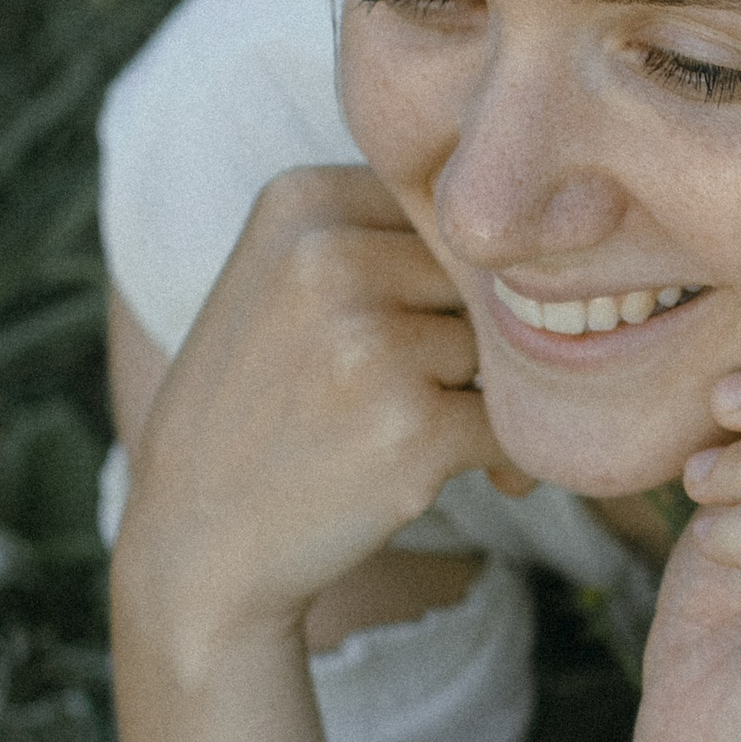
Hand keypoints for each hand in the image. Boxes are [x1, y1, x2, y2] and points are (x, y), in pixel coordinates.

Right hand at [116, 166, 522, 670]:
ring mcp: (372, 345)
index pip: (443, 209)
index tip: (410, 324)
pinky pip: (511, 422)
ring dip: (489, 394)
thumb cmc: (259, 404)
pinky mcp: (413, 429)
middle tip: (433, 389)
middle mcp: (331, 259)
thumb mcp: (282, 278)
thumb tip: (541, 237)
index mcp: (301, 203)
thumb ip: (387, 235)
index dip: (446, 273)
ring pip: (500, 344)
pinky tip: (457, 474)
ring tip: (428, 430)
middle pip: (477, 272)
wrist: (199, 538)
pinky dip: (502, 456)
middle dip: (472, 333)